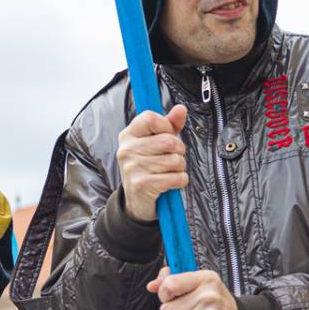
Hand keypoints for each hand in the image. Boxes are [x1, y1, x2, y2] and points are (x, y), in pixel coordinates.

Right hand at [116, 106, 188, 222]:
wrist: (136, 200)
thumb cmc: (149, 166)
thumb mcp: (156, 142)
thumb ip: (169, 124)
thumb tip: (181, 109)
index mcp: (129, 134)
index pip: (150, 118)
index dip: (167, 125)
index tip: (168, 134)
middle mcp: (127, 149)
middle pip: (168, 141)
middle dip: (179, 149)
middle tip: (173, 156)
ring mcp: (133, 168)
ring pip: (175, 160)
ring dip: (180, 167)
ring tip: (170, 170)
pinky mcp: (142, 185)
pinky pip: (176, 178)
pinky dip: (180, 180)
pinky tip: (171, 182)